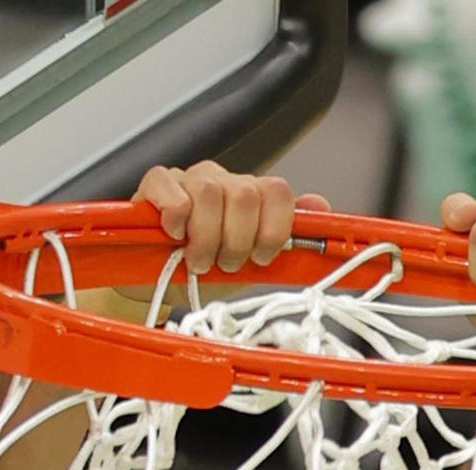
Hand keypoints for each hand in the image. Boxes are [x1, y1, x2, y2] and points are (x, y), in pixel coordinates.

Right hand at [135, 159, 330, 275]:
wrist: (155, 283)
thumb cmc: (201, 270)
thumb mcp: (248, 261)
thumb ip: (283, 234)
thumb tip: (321, 207)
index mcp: (249, 194)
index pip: (278, 192)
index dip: (274, 230)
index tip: (259, 258)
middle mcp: (222, 180)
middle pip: (246, 196)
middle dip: (236, 242)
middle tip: (222, 264)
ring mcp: (189, 179)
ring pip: (210, 194)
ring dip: (205, 239)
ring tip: (197, 261)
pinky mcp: (156, 184)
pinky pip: (172, 190)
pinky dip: (175, 217)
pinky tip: (174, 236)